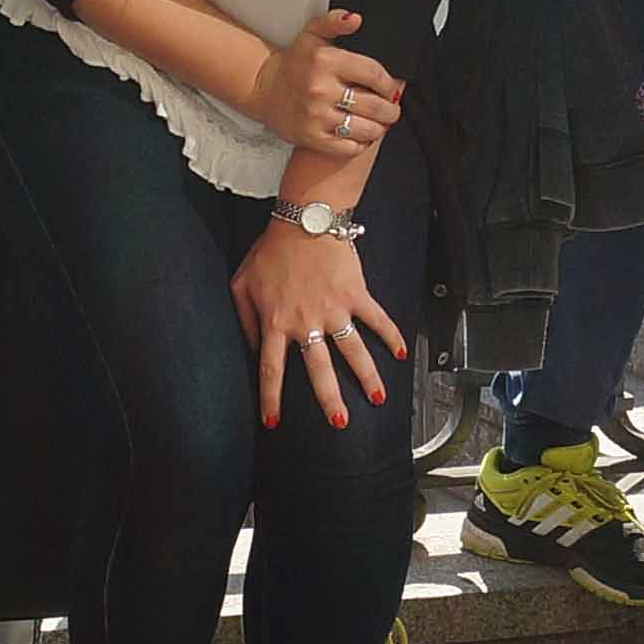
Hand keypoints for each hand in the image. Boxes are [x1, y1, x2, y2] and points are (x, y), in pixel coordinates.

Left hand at [235, 218, 403, 429]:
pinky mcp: (355, 295)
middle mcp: (306, 322)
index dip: (271, 400)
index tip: (274, 423)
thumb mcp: (242, 285)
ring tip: (377, 398)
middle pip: (319, 370)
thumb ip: (246, 321)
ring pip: (353, 351)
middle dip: (329, 399)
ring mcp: (334, 310)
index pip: (271, 371)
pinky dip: (391, 336)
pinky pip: (377, 319)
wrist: (303, 221)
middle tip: (340, 422)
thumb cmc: (271, 251)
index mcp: (276, 322)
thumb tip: (254, 350)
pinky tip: (402, 353)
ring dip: (367, 376)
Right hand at [242, 9, 403, 161]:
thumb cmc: (295, 63)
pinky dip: (361, 144)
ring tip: (381, 123)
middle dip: (391, 110)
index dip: (390, 84)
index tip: (393, 89)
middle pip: (375, 106)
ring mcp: (316, 116)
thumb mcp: (313, 34)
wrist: (263, 88)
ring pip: (366, 129)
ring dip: (380, 128)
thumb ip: (335, 22)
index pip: (374, 75)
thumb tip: (356, 19)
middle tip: (393, 109)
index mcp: (325, 61)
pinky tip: (361, 135)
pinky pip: (349, 147)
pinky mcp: (312, 138)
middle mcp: (321, 90)